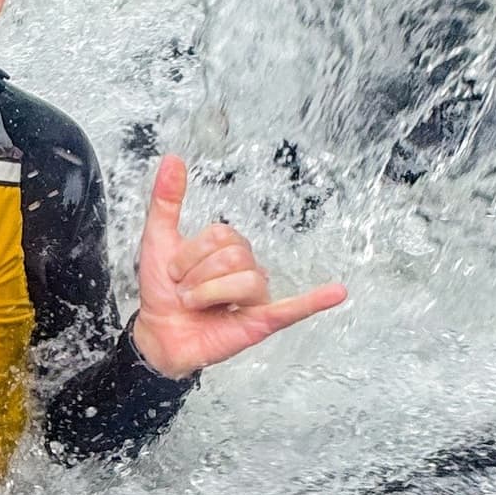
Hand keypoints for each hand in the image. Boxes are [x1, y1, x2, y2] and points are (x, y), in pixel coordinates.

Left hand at [131, 154, 346, 377]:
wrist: (158, 335)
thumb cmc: (163, 291)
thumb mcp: (159, 238)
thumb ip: (167, 199)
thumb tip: (173, 158)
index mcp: (229, 248)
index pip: (221, 236)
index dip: (191, 254)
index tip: (176, 272)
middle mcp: (247, 269)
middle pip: (234, 256)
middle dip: (198, 276)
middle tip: (186, 293)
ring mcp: (256, 296)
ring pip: (246, 279)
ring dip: (211, 294)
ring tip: (199, 307)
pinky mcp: (262, 321)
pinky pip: (293, 309)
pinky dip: (315, 301)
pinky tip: (337, 292)